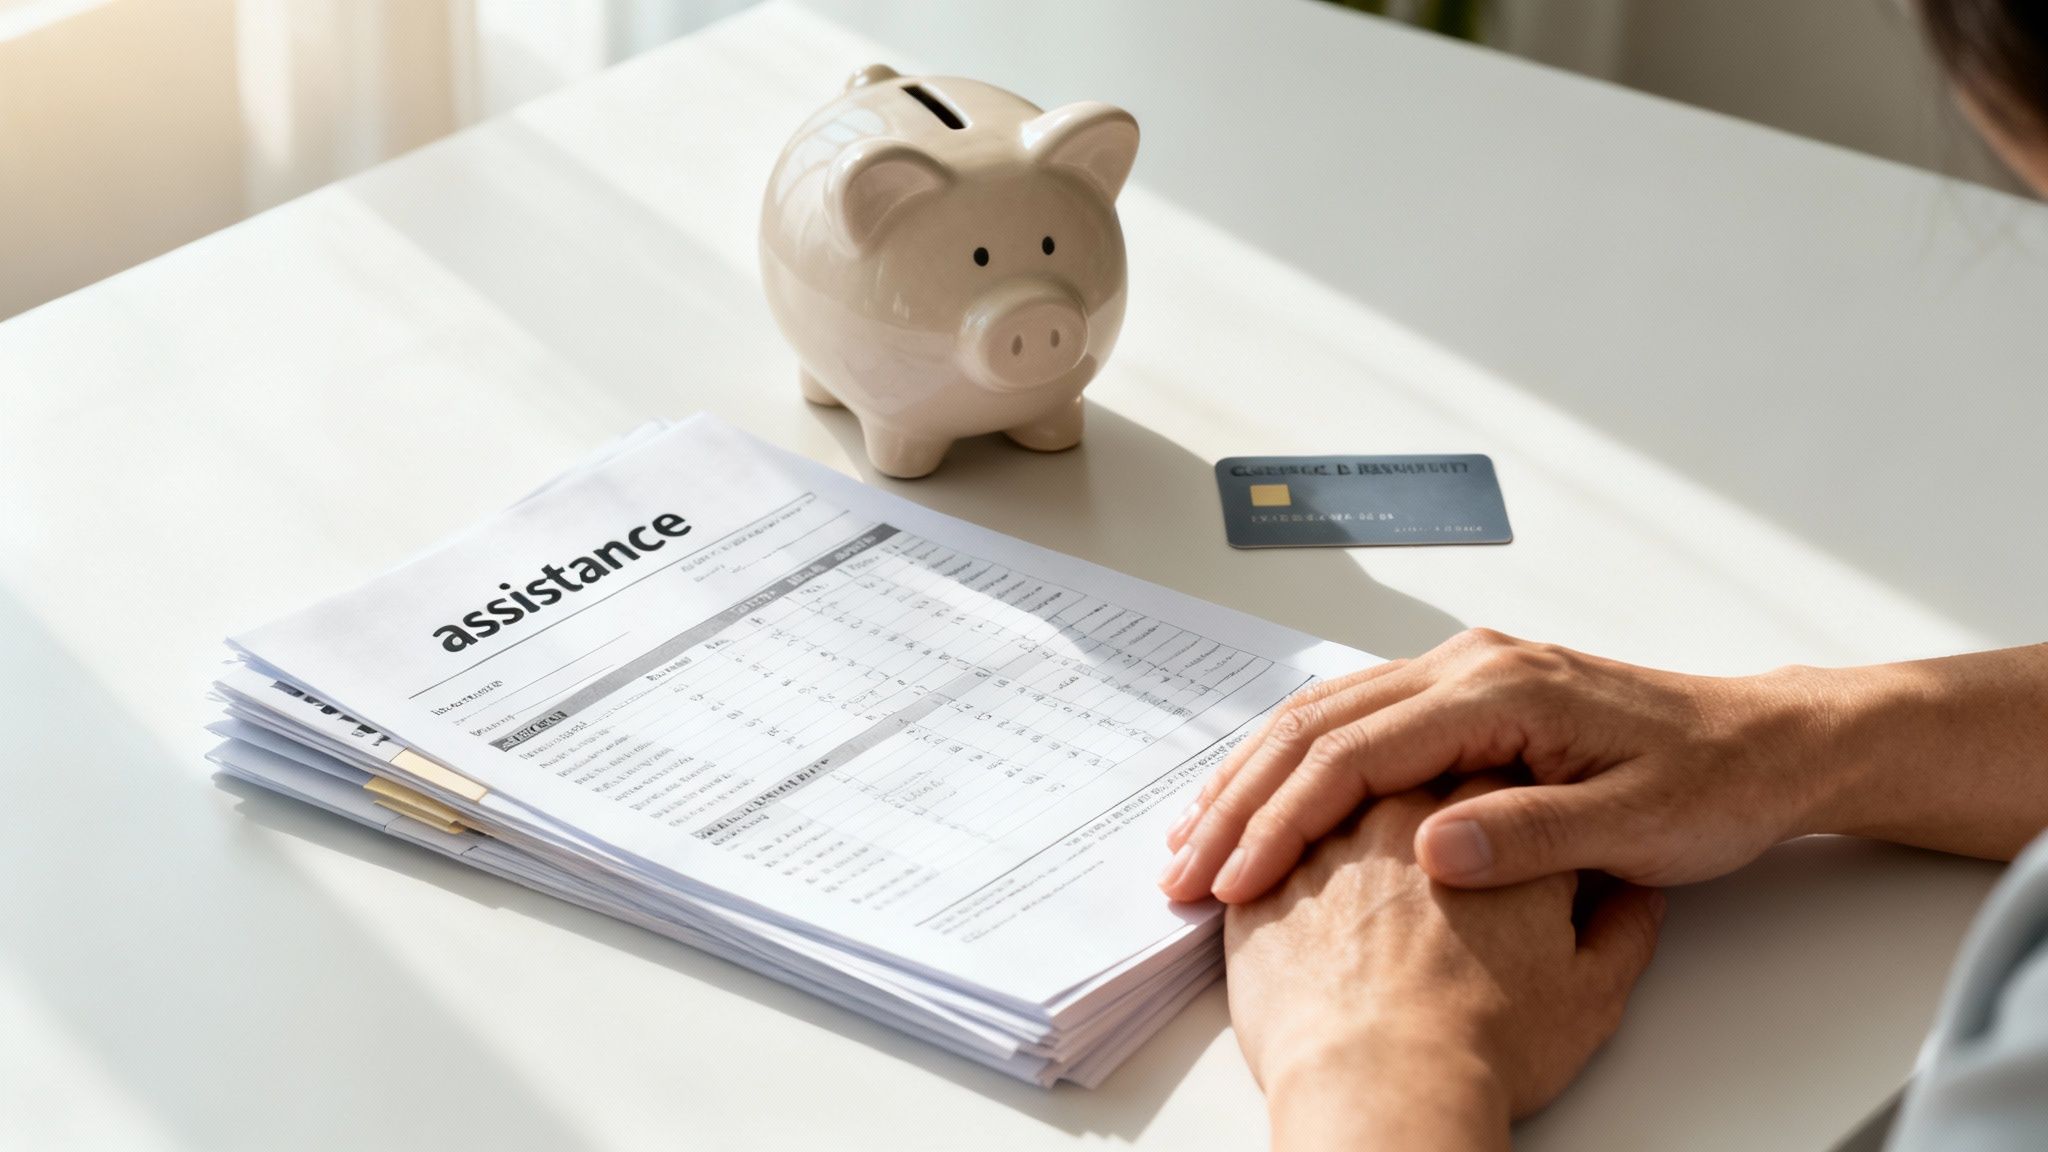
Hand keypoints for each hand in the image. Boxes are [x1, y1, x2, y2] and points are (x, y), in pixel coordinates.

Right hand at [1162, 628, 1841, 902]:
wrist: (1767, 745)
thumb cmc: (1713, 782)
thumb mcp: (1638, 824)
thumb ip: (1534, 836)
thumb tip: (1436, 849)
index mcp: (1501, 688)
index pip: (1356, 751)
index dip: (1283, 818)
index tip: (1236, 876)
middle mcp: (1470, 666)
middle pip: (1317, 723)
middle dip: (1242, 799)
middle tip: (1188, 866)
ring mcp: (1463, 675)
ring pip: (1322, 716)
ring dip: (1255, 780)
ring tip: (1200, 839)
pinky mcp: (1465, 698)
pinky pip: (1352, 721)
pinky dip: (1294, 765)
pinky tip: (1266, 801)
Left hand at [1226, 776, 1663, 1150]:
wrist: (1388, 1084)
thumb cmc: (1488, 1042)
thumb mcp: (1591, 991)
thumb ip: (1620, 930)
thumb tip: (1637, 901)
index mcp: (1488, 815)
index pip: (1491, 760)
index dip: (1494, 769)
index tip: (1490, 785)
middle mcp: (1403, 809)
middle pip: (1394, 756)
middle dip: (1394, 763)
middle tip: (1394, 776)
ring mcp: (1331, 837)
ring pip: (1314, 784)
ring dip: (1308, 786)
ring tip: (1304, 805)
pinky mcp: (1271, 876)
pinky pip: (1254, 834)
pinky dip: (1251, 831)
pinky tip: (1246, 844)